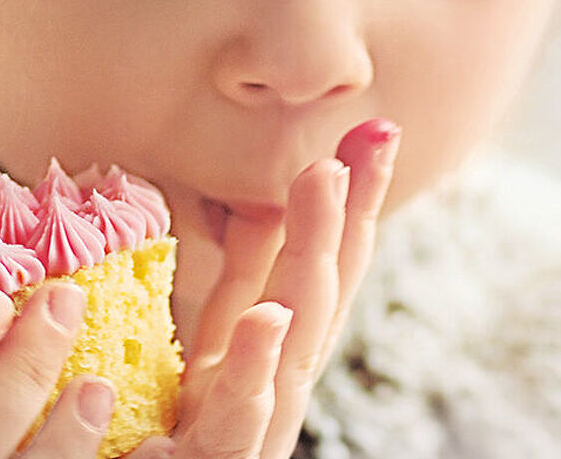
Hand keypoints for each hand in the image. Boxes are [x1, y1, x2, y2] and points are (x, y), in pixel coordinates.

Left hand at [130, 119, 400, 457]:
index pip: (319, 264)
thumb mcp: (215, 344)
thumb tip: (265, 202)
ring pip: (295, 342)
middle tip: (368, 137)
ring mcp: (255, 425)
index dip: (350, 202)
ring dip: (313, 260)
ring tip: (325, 184)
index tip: (374, 130)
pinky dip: (258, 366)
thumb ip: (241, 280)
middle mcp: (277, 383)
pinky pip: (237, 416)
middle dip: (346, 212)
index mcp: (274, 349)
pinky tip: (270, 318)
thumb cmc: (185, 429)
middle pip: (320, 291)